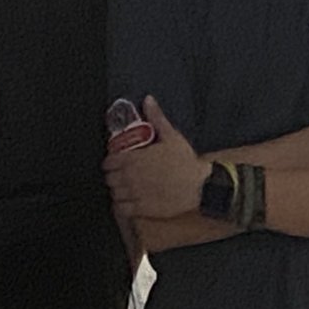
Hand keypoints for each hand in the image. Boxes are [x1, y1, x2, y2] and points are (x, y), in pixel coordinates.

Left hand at [103, 96, 209, 219]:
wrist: (201, 186)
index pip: (108, 162)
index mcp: (133, 158)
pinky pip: (122, 209)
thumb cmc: (186, 161)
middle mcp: (130, 176)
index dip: (110, 163)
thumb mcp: (171, 136)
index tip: (116, 163)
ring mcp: (136, 194)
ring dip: (117, 191)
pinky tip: (127, 203)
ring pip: (114, 193)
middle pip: (108, 179)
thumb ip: (156, 118)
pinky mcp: (143, 209)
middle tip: (120, 176)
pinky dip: (121, 206)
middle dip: (113, 177)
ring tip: (124, 189)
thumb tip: (148, 99)